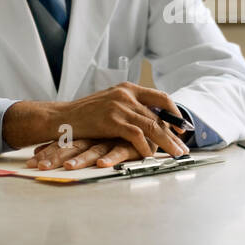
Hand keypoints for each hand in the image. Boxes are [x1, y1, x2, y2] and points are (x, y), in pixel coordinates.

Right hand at [4, 82, 190, 158]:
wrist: (60, 117)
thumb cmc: (85, 115)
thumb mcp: (110, 104)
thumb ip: (129, 108)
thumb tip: (150, 121)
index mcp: (128, 88)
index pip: (160, 97)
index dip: (174, 113)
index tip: (182, 128)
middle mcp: (126, 94)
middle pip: (158, 116)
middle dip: (174, 134)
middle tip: (183, 148)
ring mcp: (119, 106)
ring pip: (152, 126)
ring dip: (167, 142)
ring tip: (176, 154)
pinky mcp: (112, 121)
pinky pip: (136, 135)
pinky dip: (145, 147)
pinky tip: (150, 156)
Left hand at [27, 138, 146, 169]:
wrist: (147, 120)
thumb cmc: (120, 134)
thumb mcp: (97, 140)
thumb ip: (77, 146)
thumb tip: (43, 151)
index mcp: (87, 136)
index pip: (64, 143)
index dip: (49, 151)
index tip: (32, 161)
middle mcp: (96, 137)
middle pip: (73, 147)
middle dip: (55, 157)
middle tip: (39, 167)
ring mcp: (112, 139)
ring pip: (93, 150)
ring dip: (80, 160)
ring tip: (68, 169)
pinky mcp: (130, 144)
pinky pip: (120, 151)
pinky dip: (111, 158)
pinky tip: (102, 164)